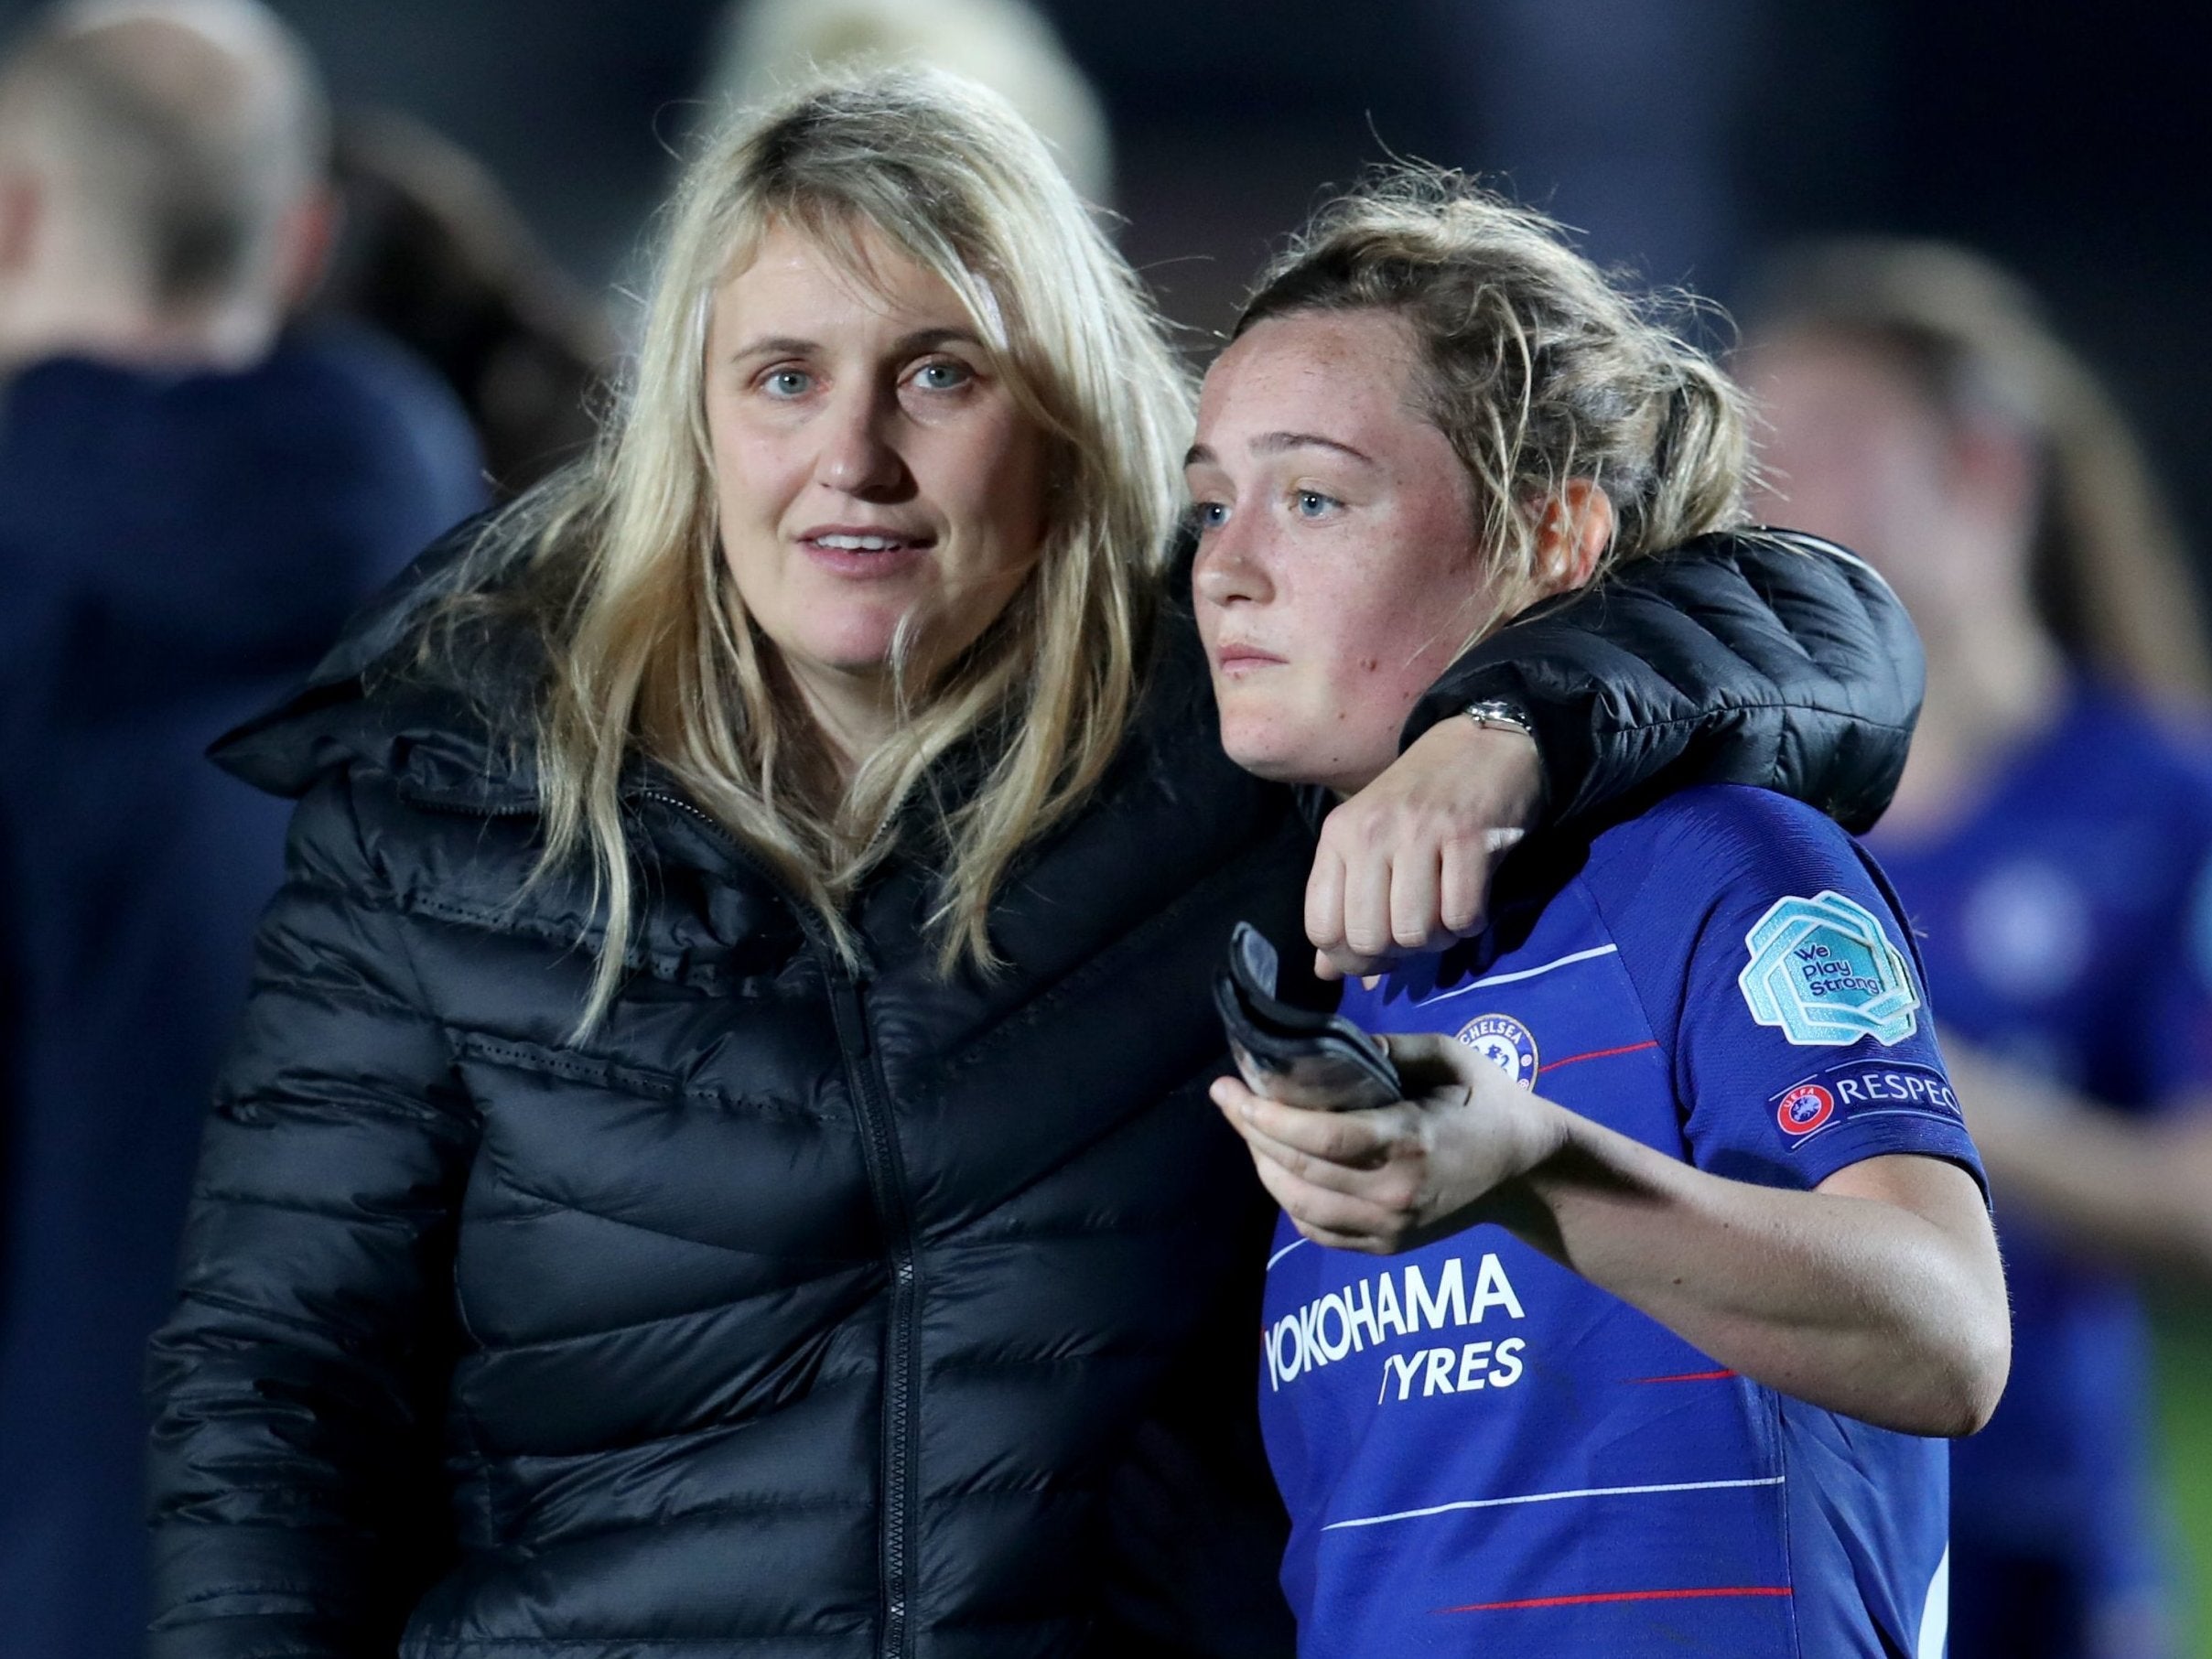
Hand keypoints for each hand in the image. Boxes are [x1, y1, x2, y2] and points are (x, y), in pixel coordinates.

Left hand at [1209, 1034, 1563, 1252]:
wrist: (1526, 1171)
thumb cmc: (1487, 1102)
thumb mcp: (1449, 1058)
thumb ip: (1388, 1050)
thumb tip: (1324, 1046)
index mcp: (1412, 1141)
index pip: (1323, 1138)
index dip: (1269, 1118)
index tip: (1234, 1089)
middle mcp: (1397, 1192)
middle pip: (1301, 1169)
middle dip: (1251, 1132)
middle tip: (1226, 1097)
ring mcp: (1391, 1225)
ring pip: (1300, 1205)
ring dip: (1263, 1166)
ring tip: (1247, 1129)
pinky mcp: (1387, 1245)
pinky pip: (1318, 1230)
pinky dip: (1288, 1199)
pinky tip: (1278, 1166)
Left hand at [1304, 718, 1541, 979]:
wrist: (1485, 742)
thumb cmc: (1422, 799)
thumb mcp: (1370, 840)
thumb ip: (1345, 904)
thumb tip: (1326, 972)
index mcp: (1338, 835)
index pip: (1322, 927)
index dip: (1350, 959)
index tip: (1377, 953)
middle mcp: (1370, 833)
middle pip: (1369, 938)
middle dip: (1397, 953)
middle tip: (1418, 931)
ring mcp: (1419, 833)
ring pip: (1415, 933)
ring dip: (1438, 939)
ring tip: (1446, 914)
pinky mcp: (1468, 838)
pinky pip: (1462, 916)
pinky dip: (1470, 923)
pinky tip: (1472, 901)